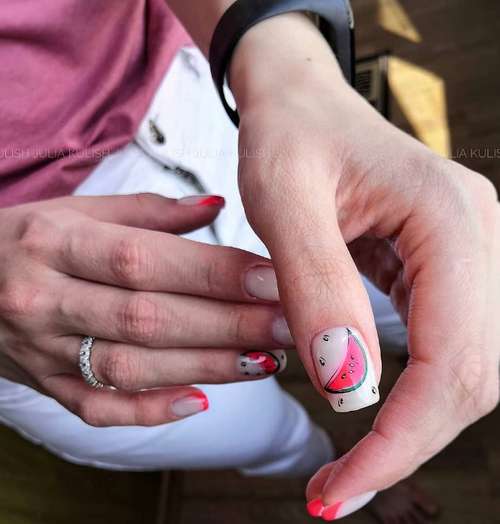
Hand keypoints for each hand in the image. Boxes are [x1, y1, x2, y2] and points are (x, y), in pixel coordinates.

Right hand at [0, 194, 290, 426]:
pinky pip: (97, 408)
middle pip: (148, 316)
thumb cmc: (33, 240)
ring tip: (264, 360)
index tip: (271, 279)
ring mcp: (42, 349)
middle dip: (226, 324)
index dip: (212, 271)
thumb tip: (217, 207)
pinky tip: (202, 401)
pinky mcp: (45, 385)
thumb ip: (151, 213)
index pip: (145, 259)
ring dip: (205, 366)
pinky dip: (151, 410)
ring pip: (133, 367)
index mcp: (56, 242)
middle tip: (285, 324)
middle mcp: (45, 298)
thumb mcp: (80, 211)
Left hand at [230, 13, 499, 518]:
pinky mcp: (442, 266)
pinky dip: (407, 391)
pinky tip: (361, 403)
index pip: (453, 361)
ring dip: (409, 424)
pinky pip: (443, 346)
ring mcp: (468, 254)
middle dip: (406, 444)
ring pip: (463, 369)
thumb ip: (316, 286)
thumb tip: (348, 387)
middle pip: (472, 376)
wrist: (300, 105)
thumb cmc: (289, 137)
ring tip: (347, 464)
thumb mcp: (284, 199)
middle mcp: (479, 239)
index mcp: (451, 219)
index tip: (338, 489)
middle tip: (334, 490)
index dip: (400, 440)